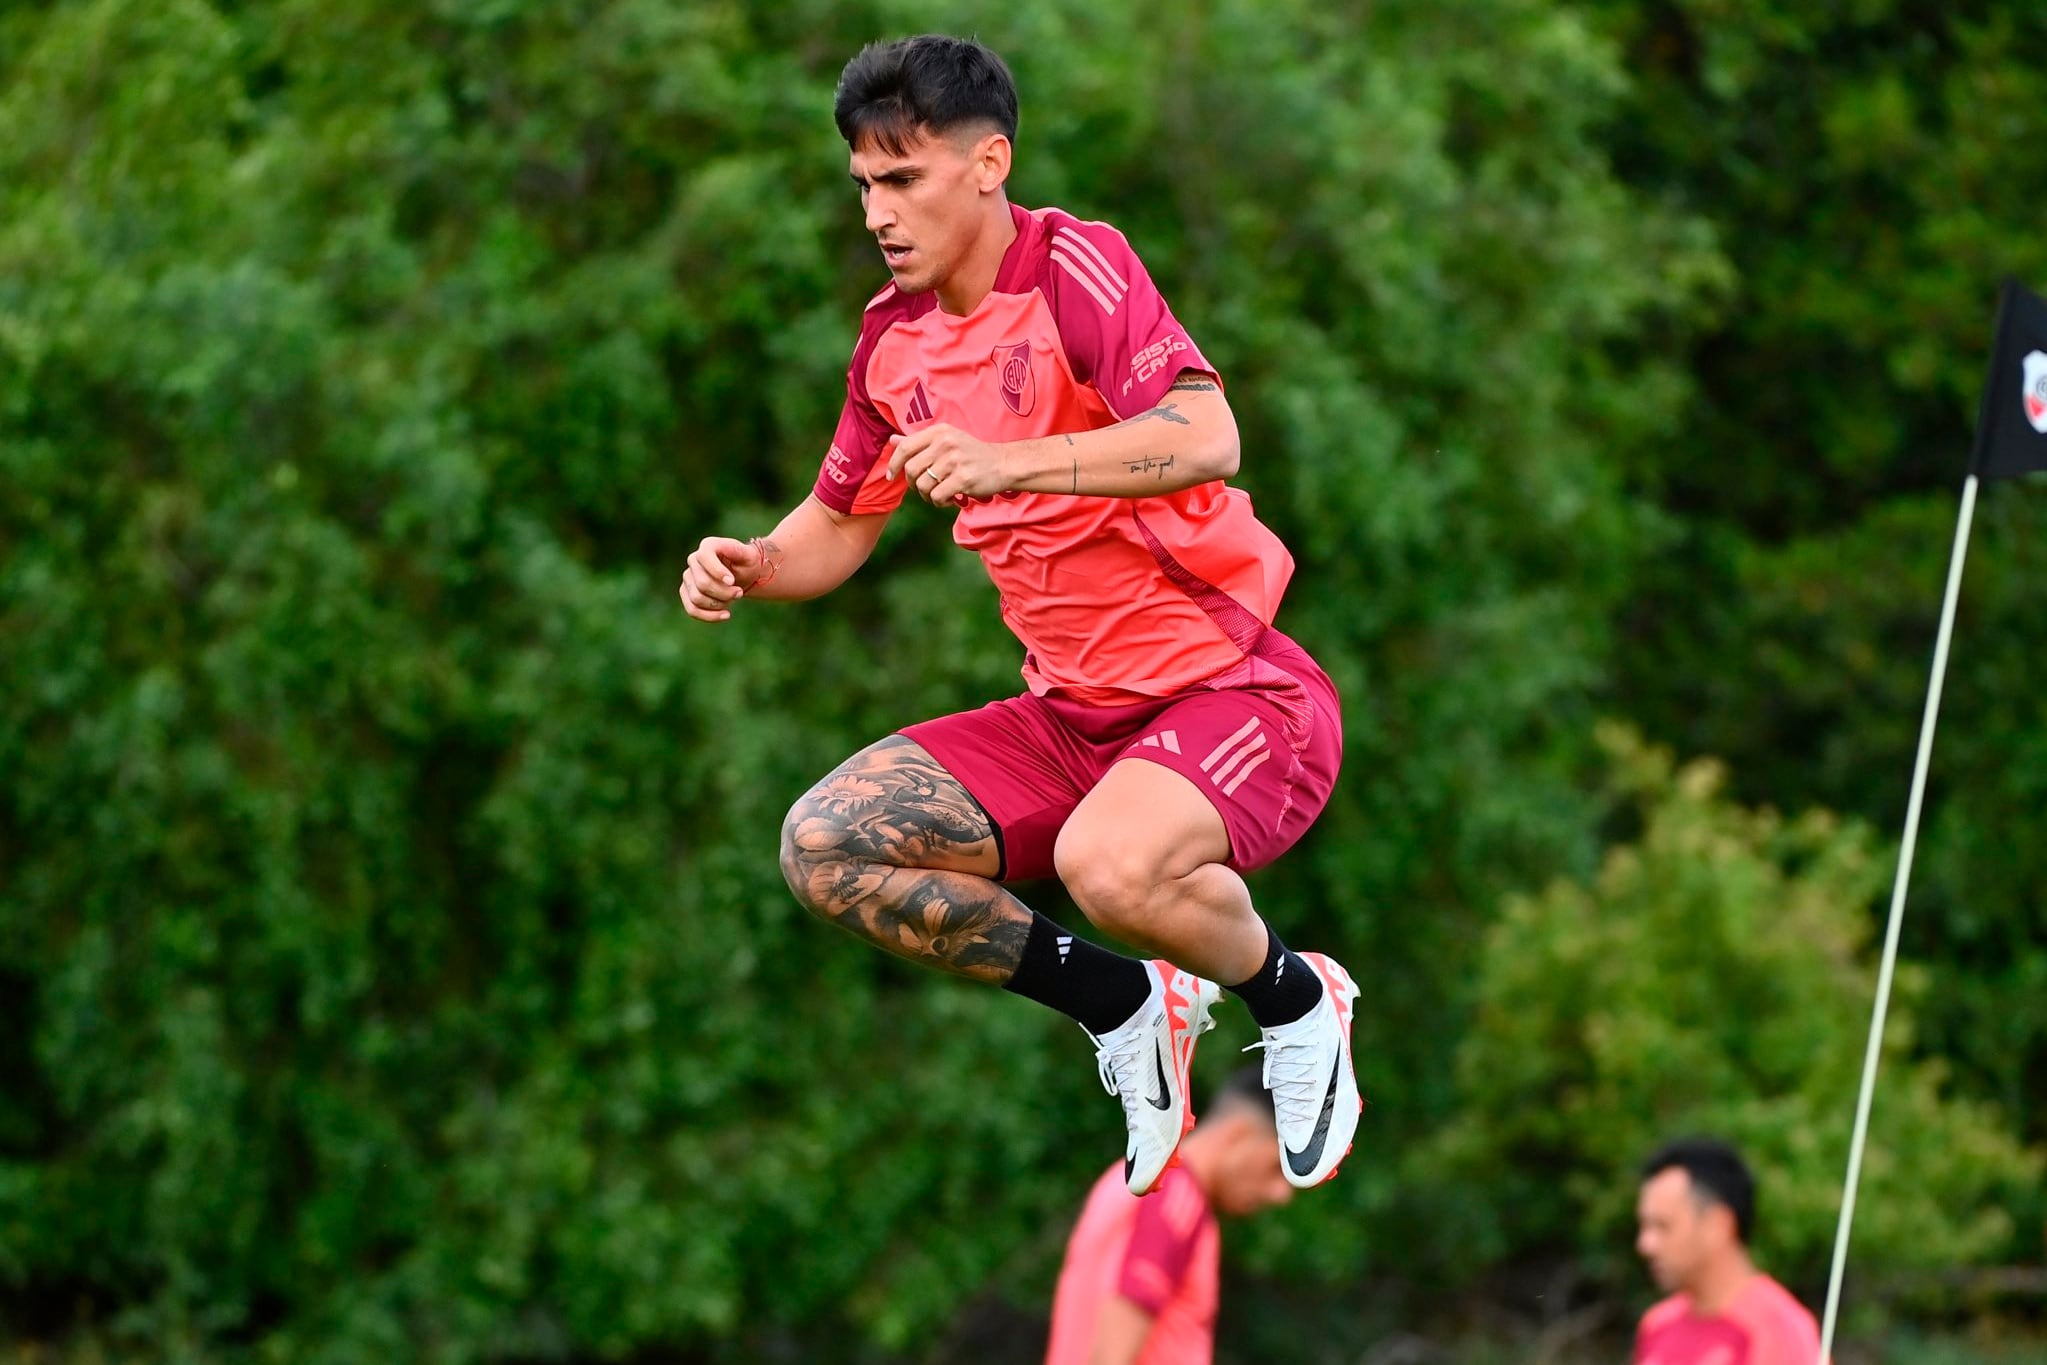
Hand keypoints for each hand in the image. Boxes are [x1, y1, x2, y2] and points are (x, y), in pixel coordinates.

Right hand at [679, 535, 764, 621]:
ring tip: (733, 598)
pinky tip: (726, 615)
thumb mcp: (749, 556)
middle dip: (724, 593)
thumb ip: (739, 555)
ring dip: (719, 604)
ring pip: (697, 598)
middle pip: (702, 583)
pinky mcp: (687, 592)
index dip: (717, 572)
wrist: (741, 574)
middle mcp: (693, 560)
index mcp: (708, 546)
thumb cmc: (746, 563)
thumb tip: (727, 578)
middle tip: (739, 592)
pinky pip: (692, 609)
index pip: (704, 557)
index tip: (732, 581)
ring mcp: (688, 576)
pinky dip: (709, 616)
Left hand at [886, 423, 1009, 504]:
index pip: (905, 447)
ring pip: (923, 486)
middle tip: (923, 488)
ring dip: (927, 496)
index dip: (894, 464)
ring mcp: (954, 461)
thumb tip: (892, 440)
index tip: (892, 476)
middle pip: (911, 469)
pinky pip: (937, 496)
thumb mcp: (946, 440)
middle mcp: (945, 443)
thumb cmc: (972, 454)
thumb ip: (919, 442)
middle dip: (913, 484)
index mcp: (939, 432)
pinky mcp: (963, 478)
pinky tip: (949, 499)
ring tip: (939, 494)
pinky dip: (940, 502)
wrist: (1004, 463)